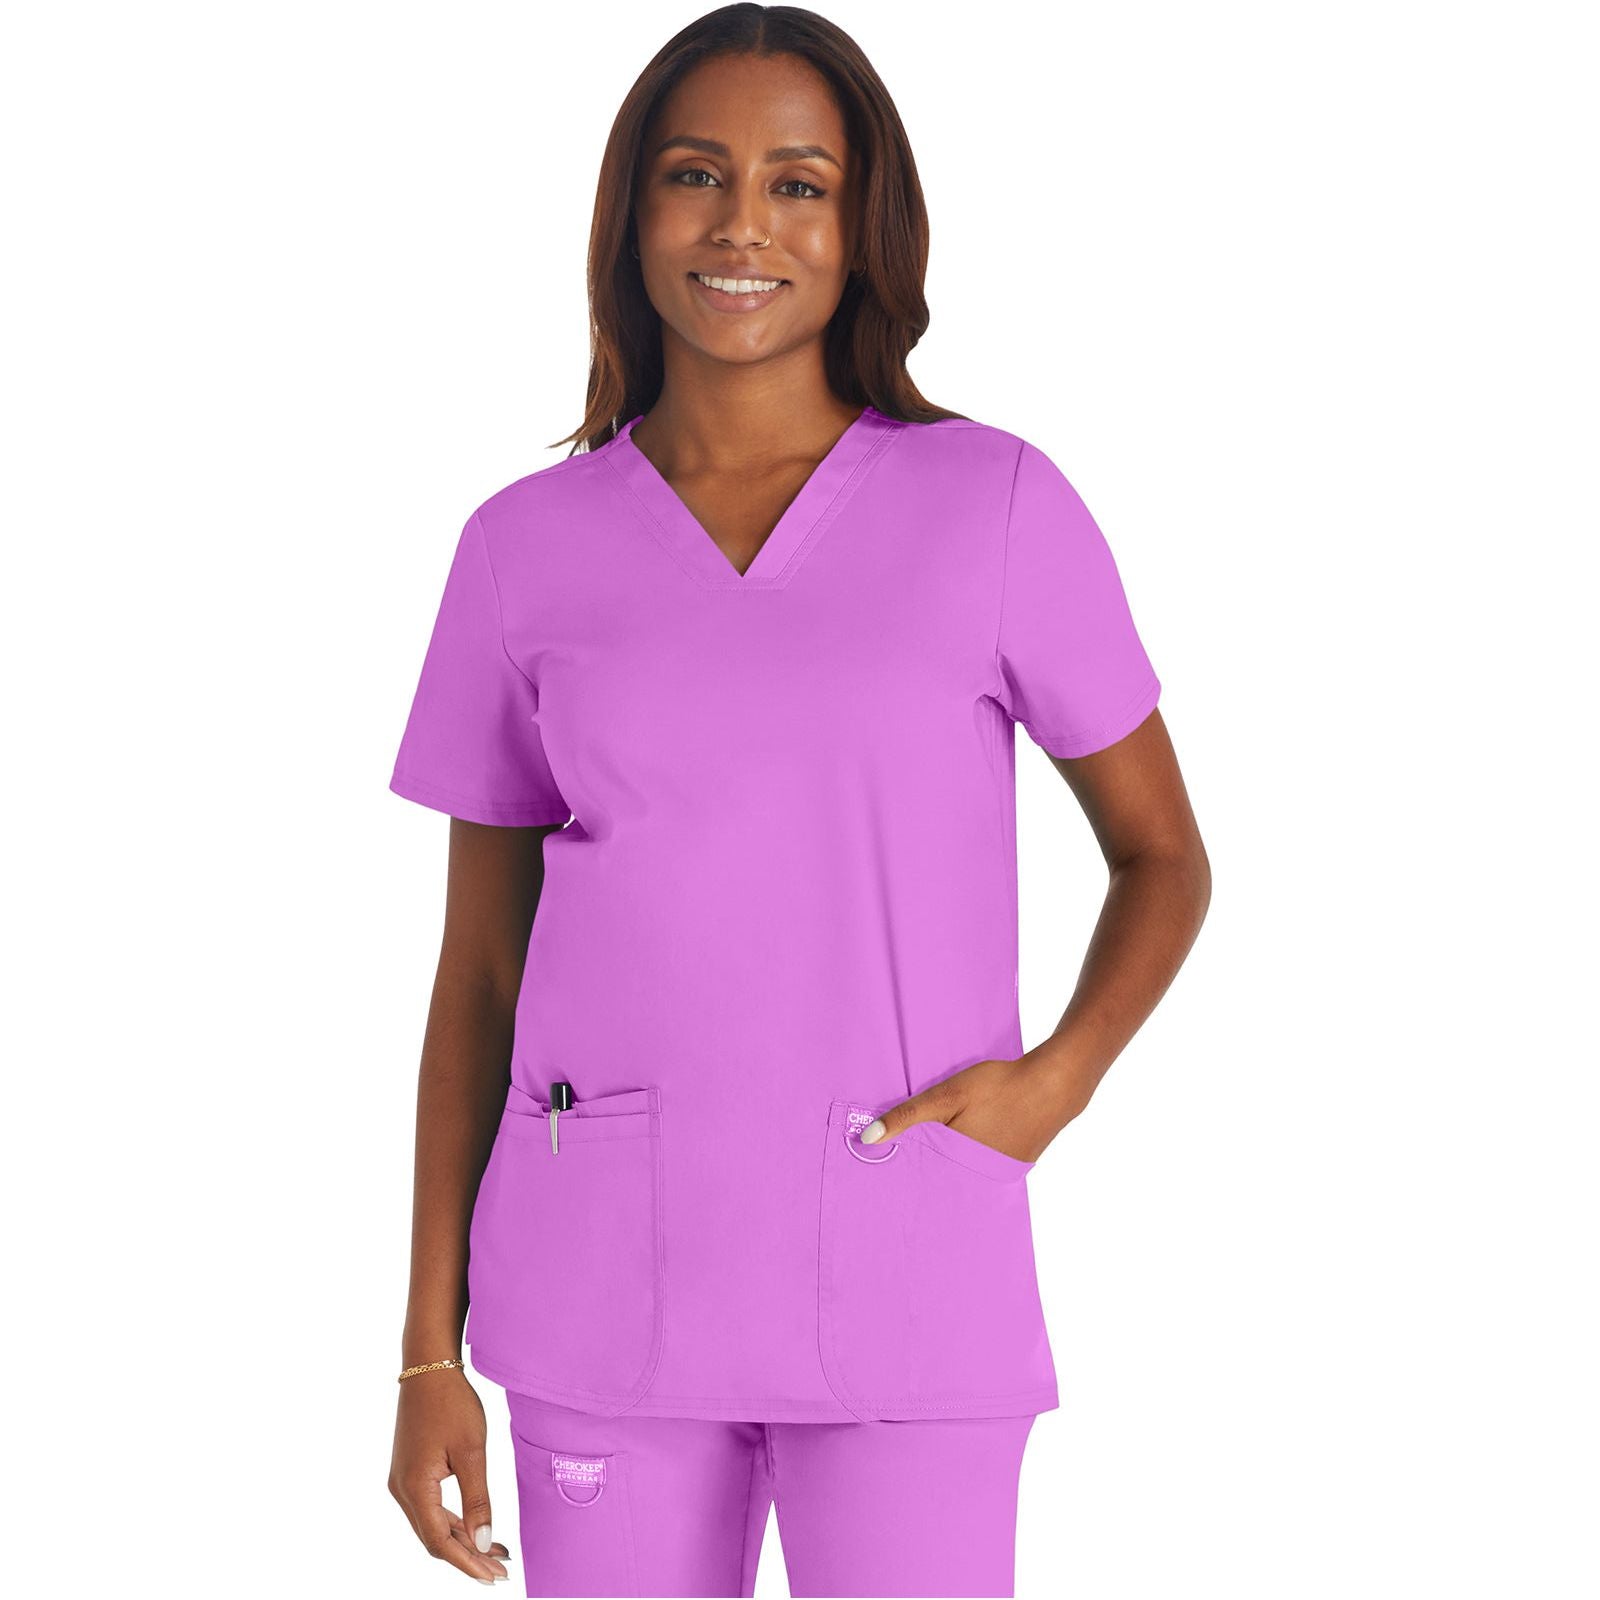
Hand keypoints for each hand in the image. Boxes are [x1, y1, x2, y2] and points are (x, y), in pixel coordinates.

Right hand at [389, 1368, 512, 1584]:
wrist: (428, 1368)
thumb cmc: (452, 1404)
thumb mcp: (471, 1451)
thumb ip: (477, 1499)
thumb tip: (483, 1543)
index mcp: (414, 1488)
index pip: (440, 1542)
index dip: (468, 1563)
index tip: (494, 1577)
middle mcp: (403, 1490)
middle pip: (434, 1539)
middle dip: (468, 1557)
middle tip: (501, 1571)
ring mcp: (404, 1482)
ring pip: (432, 1526)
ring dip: (462, 1541)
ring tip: (496, 1554)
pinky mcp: (410, 1473)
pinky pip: (431, 1509)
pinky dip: (453, 1523)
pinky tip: (476, 1528)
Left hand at [859, 1054, 1075, 1164]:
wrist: (1053, 1085)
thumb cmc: (998, 1086)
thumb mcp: (948, 1094)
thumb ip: (908, 1116)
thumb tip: (865, 1139)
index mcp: (957, 1161)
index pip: (918, 1181)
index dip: (898, 1176)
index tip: (875, 1178)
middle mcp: (977, 1177)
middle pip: (938, 1182)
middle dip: (918, 1176)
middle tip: (893, 1170)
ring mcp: (998, 1174)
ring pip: (959, 1175)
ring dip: (943, 1168)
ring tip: (923, 1158)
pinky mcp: (1012, 1165)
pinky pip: (979, 1169)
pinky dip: (966, 1161)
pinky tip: (959, 1146)